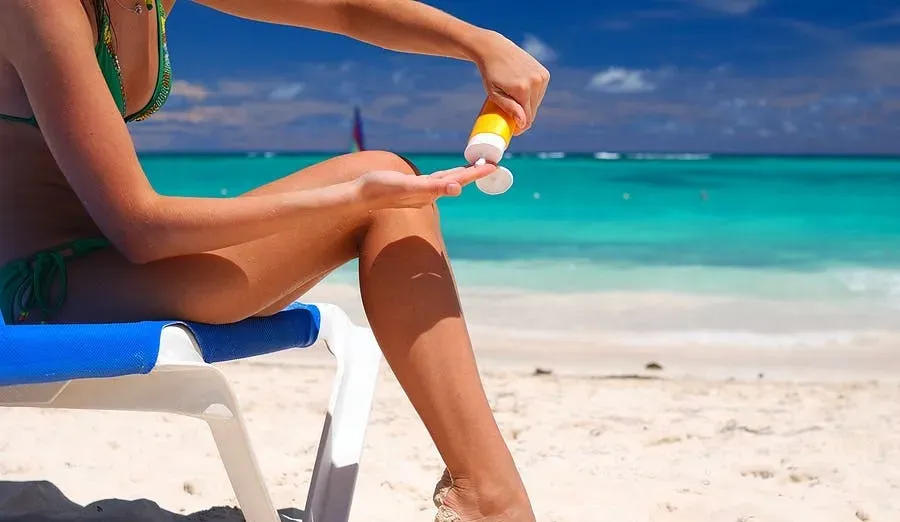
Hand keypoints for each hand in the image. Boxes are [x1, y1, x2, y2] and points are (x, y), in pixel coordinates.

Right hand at [356, 163, 496, 209]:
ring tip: (474, 169)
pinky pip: (434, 180)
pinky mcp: (411, 187)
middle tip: (491, 165)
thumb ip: (433, 188)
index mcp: (431, 191)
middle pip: (456, 180)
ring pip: (446, 180)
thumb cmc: (382, 190)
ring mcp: (420, 190)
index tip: (493, 166)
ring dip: (461, 174)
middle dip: (473, 174)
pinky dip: (445, 175)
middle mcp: (429, 192)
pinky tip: (447, 176)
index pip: (459, 180)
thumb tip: (457, 189)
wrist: (361, 197)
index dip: (476, 173)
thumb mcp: (409, 186)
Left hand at [473, 31, 550, 134]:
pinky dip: (532, 95)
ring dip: (528, 105)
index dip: (520, 127)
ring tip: (514, 98)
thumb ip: (509, 108)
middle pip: (533, 111)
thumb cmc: (490, 73)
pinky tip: (521, 90)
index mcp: (523, 89)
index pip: (528, 118)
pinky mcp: (544, 73)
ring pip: (537, 102)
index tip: (513, 130)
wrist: (495, 50)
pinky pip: (540, 93)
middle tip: (510, 114)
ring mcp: (542, 77)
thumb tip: (524, 123)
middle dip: (523, 116)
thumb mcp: (494, 93)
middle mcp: (536, 82)